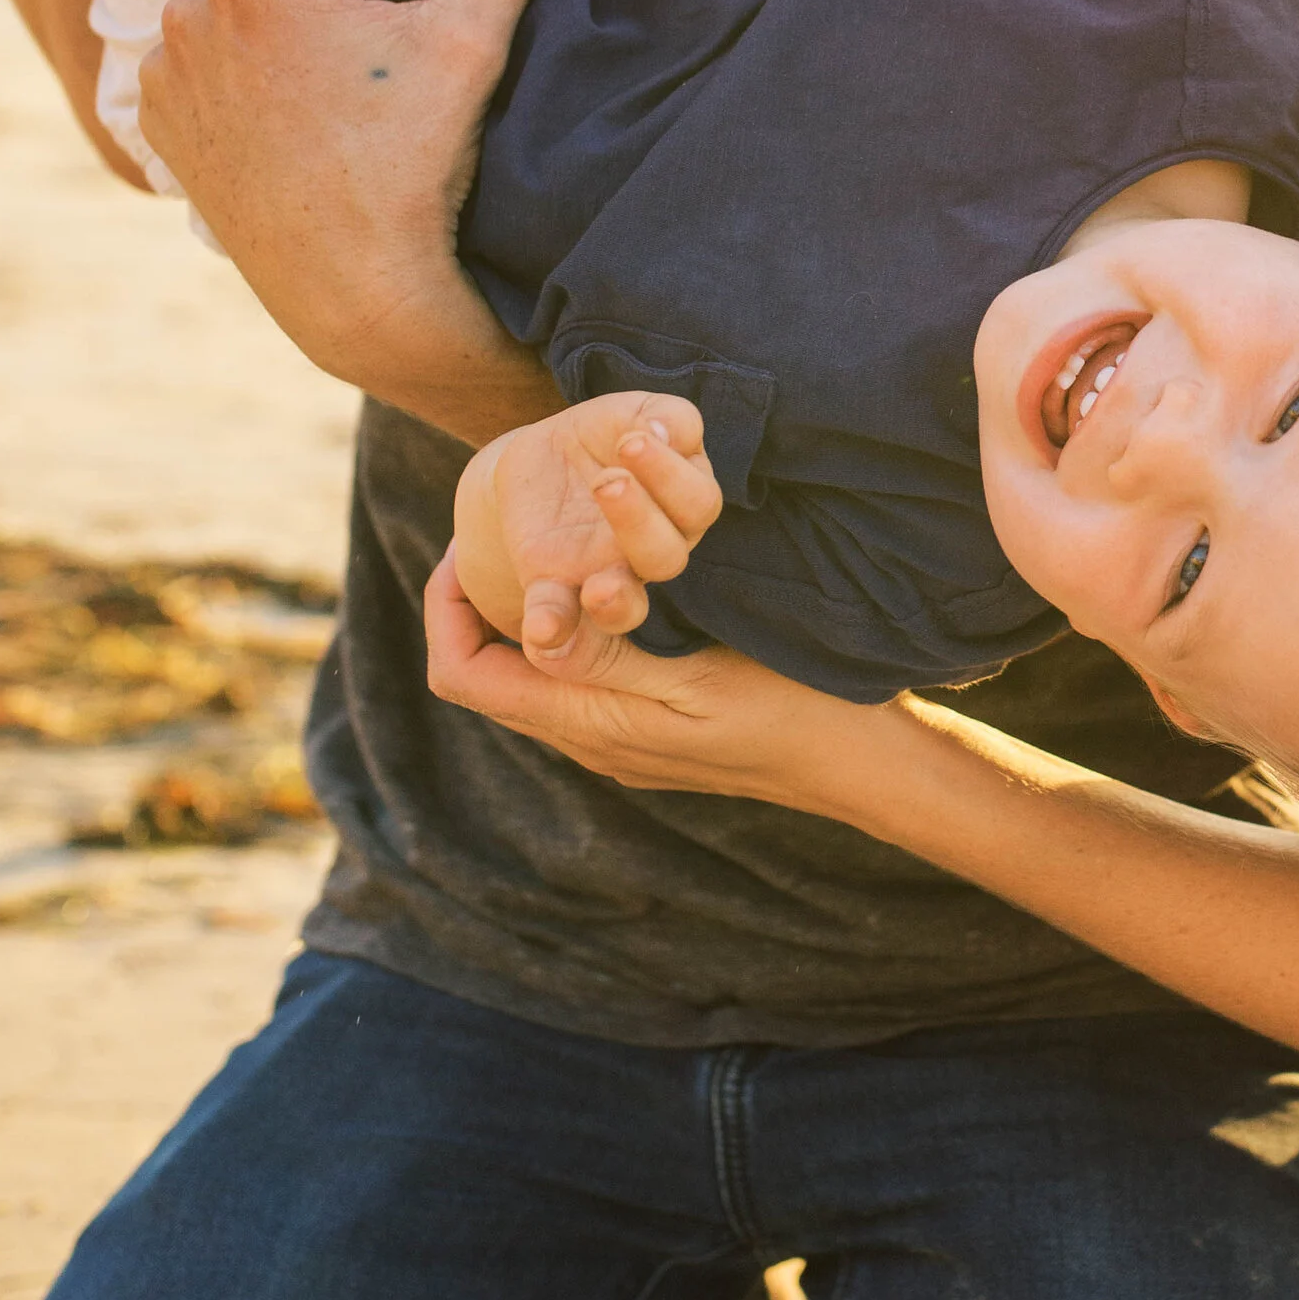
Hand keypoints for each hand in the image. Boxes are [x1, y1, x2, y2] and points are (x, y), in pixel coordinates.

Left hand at [138, 0, 590, 436]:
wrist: (357, 294)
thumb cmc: (413, 167)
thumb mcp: (470, 43)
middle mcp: (189, 18)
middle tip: (433, 19)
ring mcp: (170, 79)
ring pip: (261, 6)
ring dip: (324, 17)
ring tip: (383, 72)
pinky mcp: (168, 130)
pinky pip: (225, 63)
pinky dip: (276, 66)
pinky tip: (328, 108)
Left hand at [426, 542, 811, 791]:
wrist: (854, 764)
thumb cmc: (788, 710)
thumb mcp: (696, 673)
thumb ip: (608, 656)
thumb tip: (532, 630)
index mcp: (588, 723)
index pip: (464, 675)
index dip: (444, 610)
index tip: (462, 547)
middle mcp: (590, 740)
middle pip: (488, 676)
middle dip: (476, 607)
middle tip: (495, 535)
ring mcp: (619, 743)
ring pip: (533, 680)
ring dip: (526, 619)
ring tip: (548, 551)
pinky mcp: (650, 736)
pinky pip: (577, 685)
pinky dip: (569, 635)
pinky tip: (606, 589)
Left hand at [455, 391, 722, 660]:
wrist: (538, 464)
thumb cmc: (604, 438)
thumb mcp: (632, 415)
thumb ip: (668, 417)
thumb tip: (672, 432)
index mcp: (681, 506)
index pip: (697, 501)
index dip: (669, 473)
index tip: (632, 439)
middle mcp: (653, 550)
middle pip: (668, 555)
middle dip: (639, 520)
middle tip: (607, 481)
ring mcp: (606, 577)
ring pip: (628, 605)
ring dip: (615, 598)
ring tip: (598, 586)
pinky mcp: (556, 590)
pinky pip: (561, 619)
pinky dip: (554, 628)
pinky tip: (543, 631)